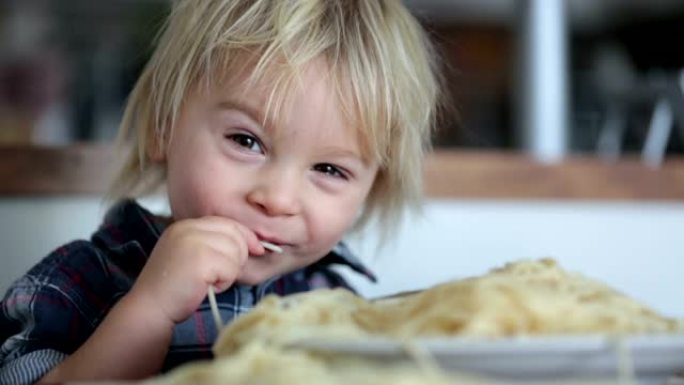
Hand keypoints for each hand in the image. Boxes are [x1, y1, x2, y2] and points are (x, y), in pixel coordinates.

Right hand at [126, 217, 264, 324]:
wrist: (150, 308)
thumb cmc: (174, 288)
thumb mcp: (191, 256)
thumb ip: (213, 244)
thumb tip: (252, 244)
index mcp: (185, 225)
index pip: (226, 222)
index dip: (245, 235)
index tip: (256, 249)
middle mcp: (188, 228)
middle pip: (234, 234)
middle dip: (238, 256)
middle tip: (220, 275)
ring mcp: (194, 241)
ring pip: (236, 251)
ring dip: (229, 272)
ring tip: (208, 281)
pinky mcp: (201, 258)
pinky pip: (231, 268)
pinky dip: (224, 282)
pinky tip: (206, 287)